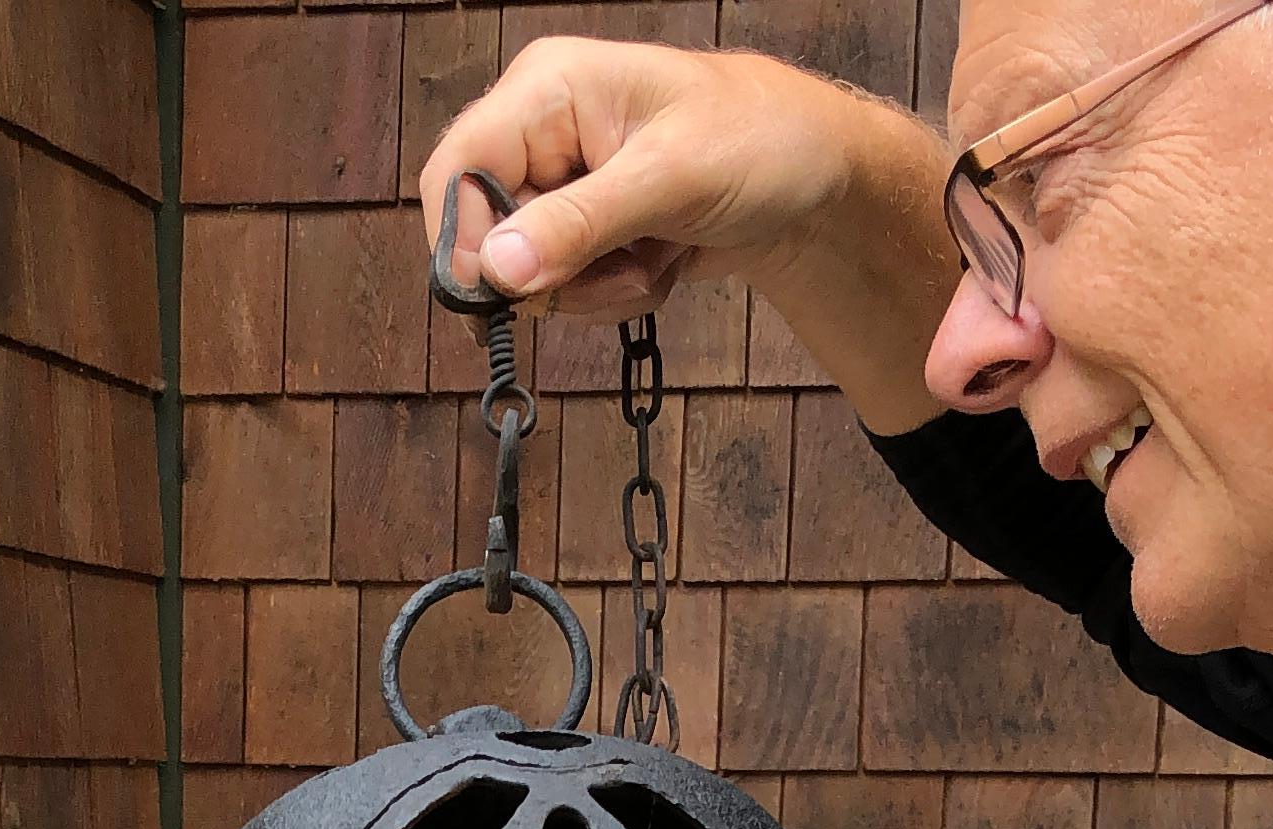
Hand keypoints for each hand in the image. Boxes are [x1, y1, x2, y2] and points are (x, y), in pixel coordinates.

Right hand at [420, 40, 872, 320]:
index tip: (505, 295)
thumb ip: (579, 223)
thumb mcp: (669, 180)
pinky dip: (612, 293)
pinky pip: (567, 288)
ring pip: (528, 273)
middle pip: (488, 232)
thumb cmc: (757, 142)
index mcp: (549, 89)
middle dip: (552, 274)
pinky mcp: (587, 229)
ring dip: (592, 289)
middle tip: (619, 268)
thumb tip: (496, 269)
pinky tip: (659, 261)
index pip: (457, 168)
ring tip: (655, 255)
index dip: (465, 241)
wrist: (815, 179)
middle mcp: (543, 133)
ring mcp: (564, 184)